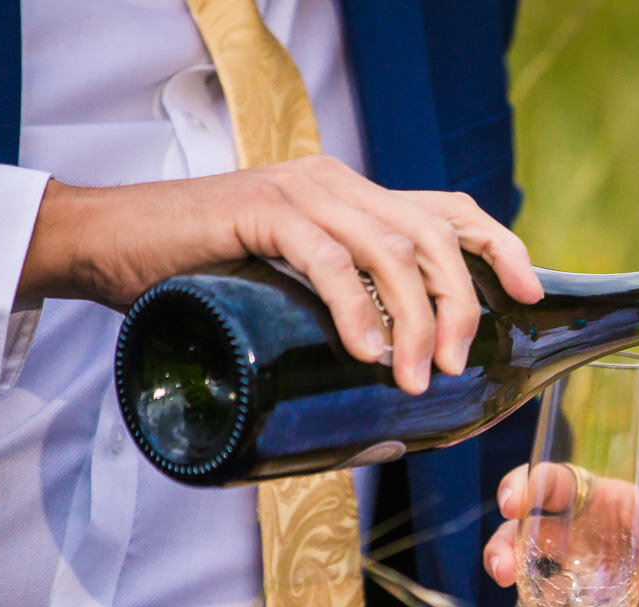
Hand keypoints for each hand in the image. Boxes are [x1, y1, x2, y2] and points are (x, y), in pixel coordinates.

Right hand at [18, 156, 542, 392]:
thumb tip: (397, 390)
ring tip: (417, 377)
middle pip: (432, 234)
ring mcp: (301, 192)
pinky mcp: (261, 210)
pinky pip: (327, 257)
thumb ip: (343, 314)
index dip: (498, 246)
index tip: (529, 292)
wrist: (110, 246)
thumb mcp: (293, 293)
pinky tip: (368, 351)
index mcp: (356, 198)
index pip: (448, 209)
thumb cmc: (206, 281)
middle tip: (458, 366)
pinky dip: (356, 307)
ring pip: (390, 249)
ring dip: (417, 319)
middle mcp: (338, 184)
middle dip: (460, 303)